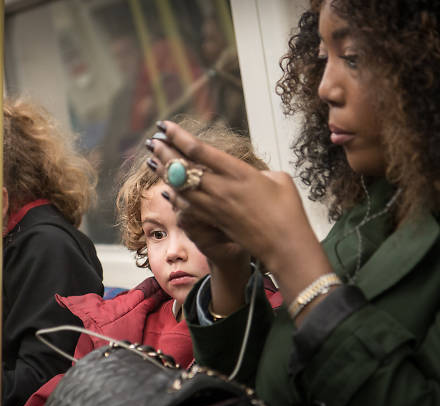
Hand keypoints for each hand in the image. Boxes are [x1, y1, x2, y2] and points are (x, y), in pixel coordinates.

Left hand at [149, 121, 332, 302]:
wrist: (284, 245)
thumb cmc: (288, 210)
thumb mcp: (278, 179)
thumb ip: (259, 172)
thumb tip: (251, 172)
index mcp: (238, 171)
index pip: (199, 150)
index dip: (178, 137)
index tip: (165, 126)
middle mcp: (222, 188)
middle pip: (183, 168)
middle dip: (165, 152)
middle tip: (152, 141)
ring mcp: (215, 206)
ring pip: (180, 188)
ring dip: (164, 173)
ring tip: (152, 161)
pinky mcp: (214, 221)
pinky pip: (187, 206)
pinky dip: (175, 196)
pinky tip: (167, 189)